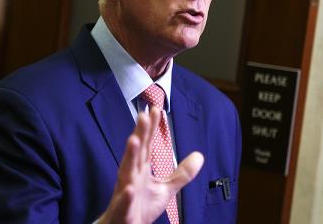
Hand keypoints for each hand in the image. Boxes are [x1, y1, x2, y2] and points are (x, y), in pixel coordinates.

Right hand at [97, 106, 203, 223]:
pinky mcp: (123, 211)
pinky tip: (129, 188)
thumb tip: (199, 156)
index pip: (147, 146)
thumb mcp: (165, 189)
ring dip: (129, 157)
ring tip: (133, 140)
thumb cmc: (140, 207)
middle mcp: (131, 177)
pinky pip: (124, 203)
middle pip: (136, 153)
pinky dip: (126, 196)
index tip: (156, 110)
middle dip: (139, 134)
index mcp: (140, 170)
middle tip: (143, 116)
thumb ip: (181, 173)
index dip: (151, 129)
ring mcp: (125, 193)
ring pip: (126, 172)